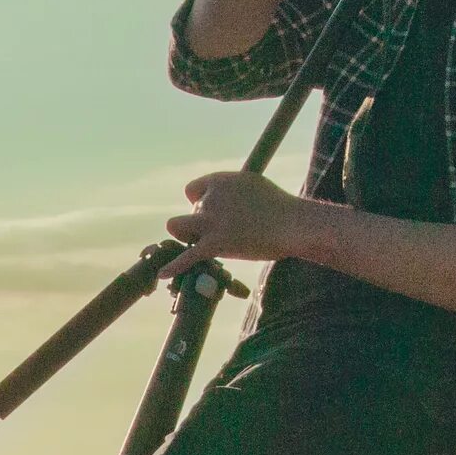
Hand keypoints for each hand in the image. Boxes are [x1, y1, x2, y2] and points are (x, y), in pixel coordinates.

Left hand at [162, 169, 307, 278]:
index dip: (201, 203)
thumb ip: (234, 190)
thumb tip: (229, 195)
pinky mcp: (215, 244)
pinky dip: (175, 266)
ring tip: (200, 243)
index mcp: (220, 180)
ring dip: (186, 236)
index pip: (192, 190)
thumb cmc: (281, 208)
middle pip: (187, 211)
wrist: (294, 225)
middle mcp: (211, 198)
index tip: (216, 213)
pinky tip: (162, 274)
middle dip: (196, 222)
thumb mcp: (254, 186)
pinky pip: (187, 256)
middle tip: (218, 231)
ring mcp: (211, 221)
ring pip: (176, 227)